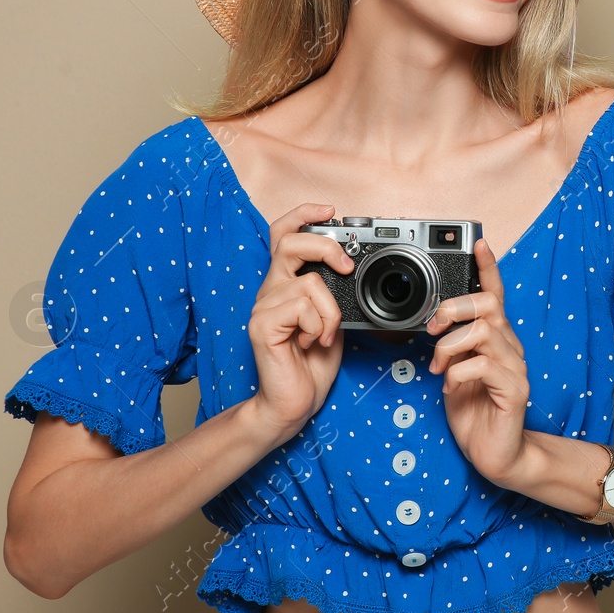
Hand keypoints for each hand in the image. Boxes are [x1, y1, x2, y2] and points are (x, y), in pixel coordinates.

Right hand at [245, 203, 350, 444]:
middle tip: (346, 267)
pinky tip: (310, 343)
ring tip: (325, 334)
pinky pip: (302, 307)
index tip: (330, 210)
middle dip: (324, 247)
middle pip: (289, 241)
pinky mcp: (261, 325)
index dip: (304, 214)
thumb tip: (352, 269)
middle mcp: (271, 290)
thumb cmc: (313, 363)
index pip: (285, 234)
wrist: (294, 402)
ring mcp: (263, 306)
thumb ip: (334, 292)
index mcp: (286, 284)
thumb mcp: (334, 318)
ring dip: (331, 312)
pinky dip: (319, 326)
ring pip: (310, 283)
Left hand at [426, 238, 530, 485]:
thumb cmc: (475, 413)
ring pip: (484, 331)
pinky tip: (451, 387)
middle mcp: (510, 349)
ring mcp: (515, 369)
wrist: (496, 454)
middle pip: (488, 306)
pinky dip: (458, 372)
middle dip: (454, 309)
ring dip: (450, 346)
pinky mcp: (514, 391)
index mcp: (496, 341)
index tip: (479, 243)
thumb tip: (437, 327)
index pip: (496, 295)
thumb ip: (453, 347)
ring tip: (440, 368)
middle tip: (433, 330)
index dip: (488, 268)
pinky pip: (483, 365)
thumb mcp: (456, 372)